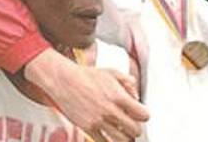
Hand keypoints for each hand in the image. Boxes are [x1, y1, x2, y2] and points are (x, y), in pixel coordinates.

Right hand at [25, 52, 147, 141]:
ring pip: (122, 140)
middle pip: (135, 130)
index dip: (143, 115)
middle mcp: (110, 110)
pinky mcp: (88, 128)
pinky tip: (109, 135)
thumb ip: (128, 82)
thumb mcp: (111, 72)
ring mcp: (99, 121)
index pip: (143, 115)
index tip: (140, 114)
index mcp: (118, 96)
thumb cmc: (86, 75)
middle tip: (131, 124)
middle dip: (135, 128)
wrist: (63, 80)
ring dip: (125, 137)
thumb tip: (136, 95)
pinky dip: (110, 140)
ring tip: (122, 132)